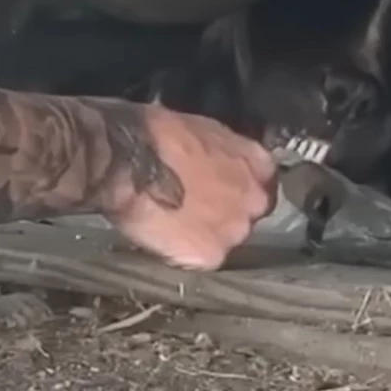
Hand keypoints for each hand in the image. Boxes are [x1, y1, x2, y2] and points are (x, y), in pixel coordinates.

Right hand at [106, 105, 276, 269]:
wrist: (128, 160)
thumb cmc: (157, 135)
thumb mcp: (203, 131)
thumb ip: (222, 154)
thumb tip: (214, 165)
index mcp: (258, 163)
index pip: (261, 185)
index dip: (235, 190)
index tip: (218, 192)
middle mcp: (255, 199)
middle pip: (246, 216)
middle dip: (223, 215)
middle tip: (192, 211)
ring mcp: (236, 230)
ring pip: (224, 241)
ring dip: (204, 236)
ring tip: (173, 225)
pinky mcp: (211, 255)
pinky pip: (199, 260)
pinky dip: (182, 253)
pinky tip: (163, 237)